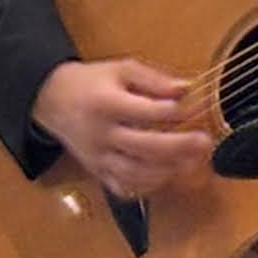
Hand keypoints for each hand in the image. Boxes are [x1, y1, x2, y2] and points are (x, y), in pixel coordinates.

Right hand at [33, 58, 211, 202]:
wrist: (52, 101)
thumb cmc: (90, 83)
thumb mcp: (120, 69)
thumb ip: (154, 79)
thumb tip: (186, 90)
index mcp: (106, 104)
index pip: (148, 112)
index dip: (177, 111)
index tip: (197, 106)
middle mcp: (101, 134)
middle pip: (145, 147)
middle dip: (179, 147)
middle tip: (204, 142)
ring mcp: (99, 157)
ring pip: (136, 173)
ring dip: (168, 170)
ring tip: (191, 161)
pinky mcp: (97, 171)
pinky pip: (123, 187)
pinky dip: (147, 186)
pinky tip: (165, 175)